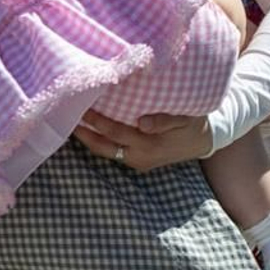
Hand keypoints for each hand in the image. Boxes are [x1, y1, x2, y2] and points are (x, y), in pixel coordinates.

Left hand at [73, 108, 213, 171]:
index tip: (81, 107)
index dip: (96, 121)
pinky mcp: (138, 162)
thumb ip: (165, 120)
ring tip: (72, 123)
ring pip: (105, 152)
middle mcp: (139, 157)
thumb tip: (142, 123)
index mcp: (149, 145)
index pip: (115, 132)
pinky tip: (90, 129)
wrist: (204, 142)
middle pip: (103, 147)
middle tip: (65, 116)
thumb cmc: (193, 123)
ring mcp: (137, 162)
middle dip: (83, 133)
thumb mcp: (186, 118)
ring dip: (88, 139)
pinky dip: (100, 141)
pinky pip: (113, 152)